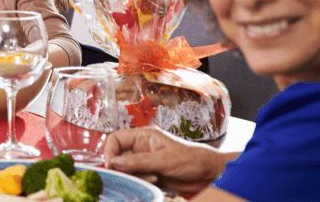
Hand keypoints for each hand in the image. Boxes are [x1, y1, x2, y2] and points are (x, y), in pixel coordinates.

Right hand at [104, 127, 233, 192]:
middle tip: (130, 175)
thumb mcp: (164, 159)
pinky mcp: (149, 174)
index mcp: (143, 136)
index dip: (110, 151)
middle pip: (117, 156)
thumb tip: (114, 162)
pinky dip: (140, 182)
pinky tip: (155, 180)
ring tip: (150, 177)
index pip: (115, 139)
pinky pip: (136, 178)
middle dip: (122, 167)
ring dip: (133, 176)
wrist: (209, 173)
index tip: (111, 165)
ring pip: (125, 170)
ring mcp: (144, 162)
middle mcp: (141, 148)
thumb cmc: (192, 159)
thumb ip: (138, 161)